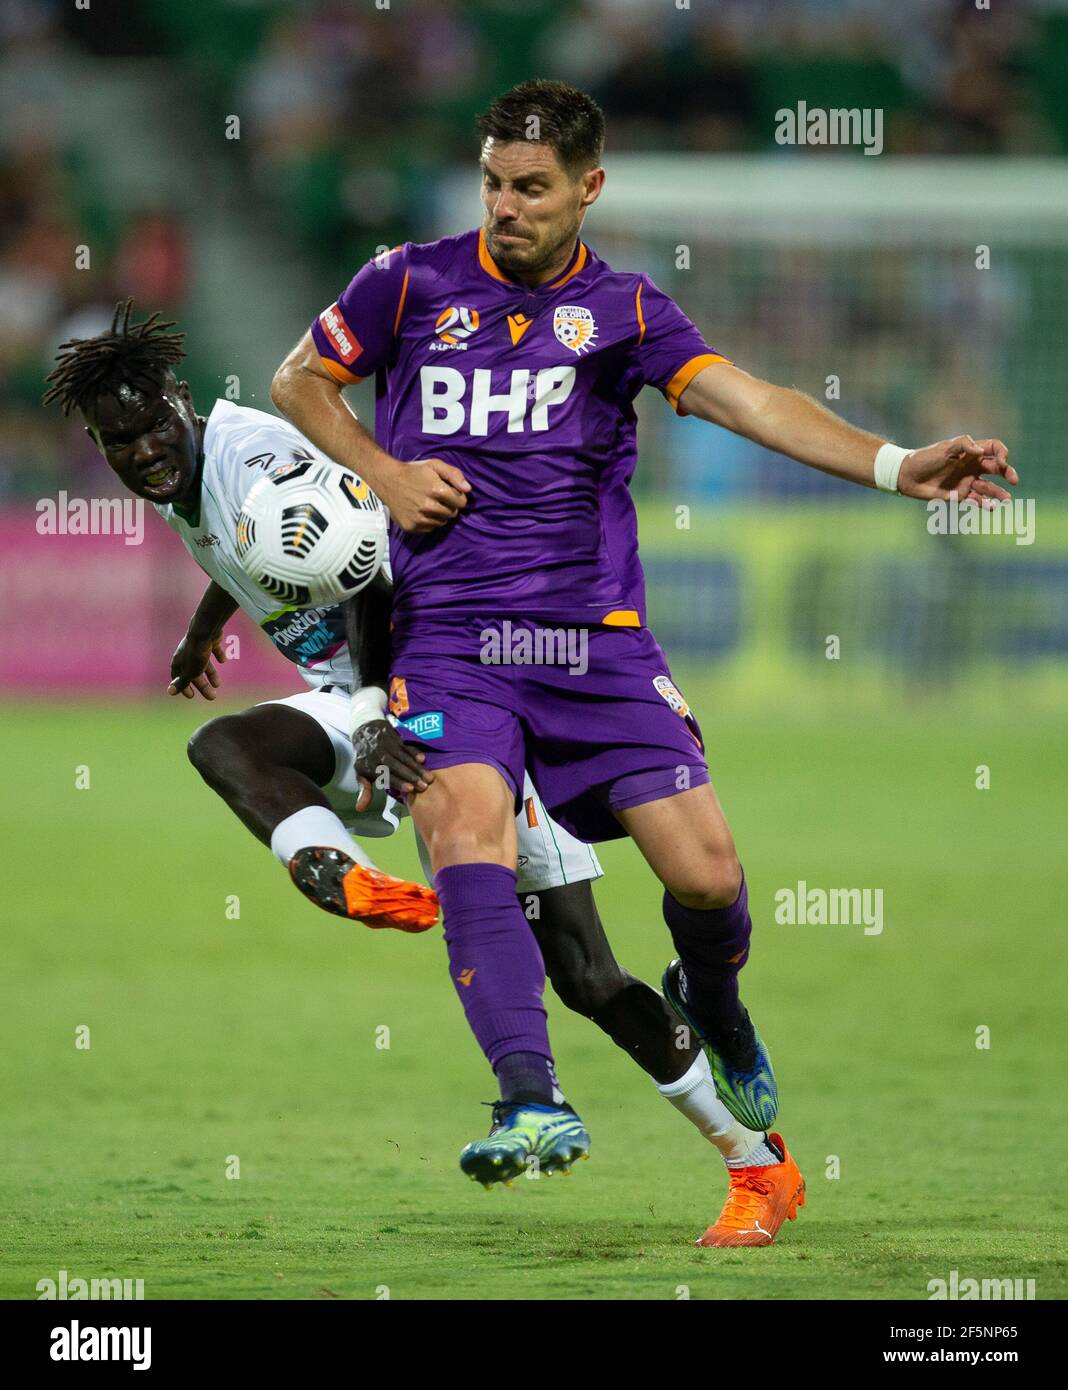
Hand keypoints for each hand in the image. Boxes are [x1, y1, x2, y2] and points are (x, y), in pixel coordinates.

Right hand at [168, 630, 227, 698]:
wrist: (206, 630)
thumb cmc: (196, 654)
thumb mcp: (189, 671)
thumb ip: (182, 682)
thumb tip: (170, 692)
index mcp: (179, 661)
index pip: (178, 677)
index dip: (183, 687)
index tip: (191, 696)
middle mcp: (186, 654)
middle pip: (194, 673)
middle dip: (202, 685)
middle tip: (212, 696)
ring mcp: (198, 646)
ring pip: (204, 663)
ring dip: (211, 674)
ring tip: (218, 684)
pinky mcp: (209, 639)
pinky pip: (213, 649)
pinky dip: (218, 655)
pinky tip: (223, 660)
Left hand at [352, 718, 433, 797]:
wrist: (363, 729)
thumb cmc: (365, 757)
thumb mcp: (360, 773)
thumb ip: (364, 791)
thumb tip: (360, 809)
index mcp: (369, 765)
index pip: (385, 775)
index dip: (398, 782)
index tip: (410, 789)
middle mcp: (378, 754)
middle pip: (396, 766)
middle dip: (411, 776)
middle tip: (424, 786)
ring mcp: (386, 744)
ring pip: (403, 756)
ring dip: (416, 767)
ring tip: (428, 777)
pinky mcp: (394, 736)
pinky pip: (405, 745)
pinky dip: (414, 751)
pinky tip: (423, 759)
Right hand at [382, 457, 469, 532]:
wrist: (388, 480)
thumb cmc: (414, 472)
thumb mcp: (435, 465)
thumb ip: (454, 475)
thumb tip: (468, 490)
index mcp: (436, 490)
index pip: (461, 502)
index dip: (458, 497)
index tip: (450, 493)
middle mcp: (428, 506)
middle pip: (452, 514)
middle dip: (449, 506)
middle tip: (438, 498)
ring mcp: (418, 518)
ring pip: (441, 522)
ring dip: (439, 515)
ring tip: (429, 504)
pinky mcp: (411, 526)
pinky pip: (429, 529)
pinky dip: (429, 522)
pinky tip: (420, 511)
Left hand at [897, 435, 1016, 507]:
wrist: (907, 476)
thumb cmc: (925, 458)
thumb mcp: (944, 447)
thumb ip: (964, 444)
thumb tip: (981, 451)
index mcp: (970, 453)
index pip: (994, 449)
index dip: (1002, 453)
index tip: (1002, 460)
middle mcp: (971, 467)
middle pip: (996, 469)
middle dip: (1008, 473)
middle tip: (1014, 480)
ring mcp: (966, 482)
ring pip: (988, 488)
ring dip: (998, 493)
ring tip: (1006, 500)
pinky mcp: (958, 496)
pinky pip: (975, 501)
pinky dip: (983, 504)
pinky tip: (989, 507)